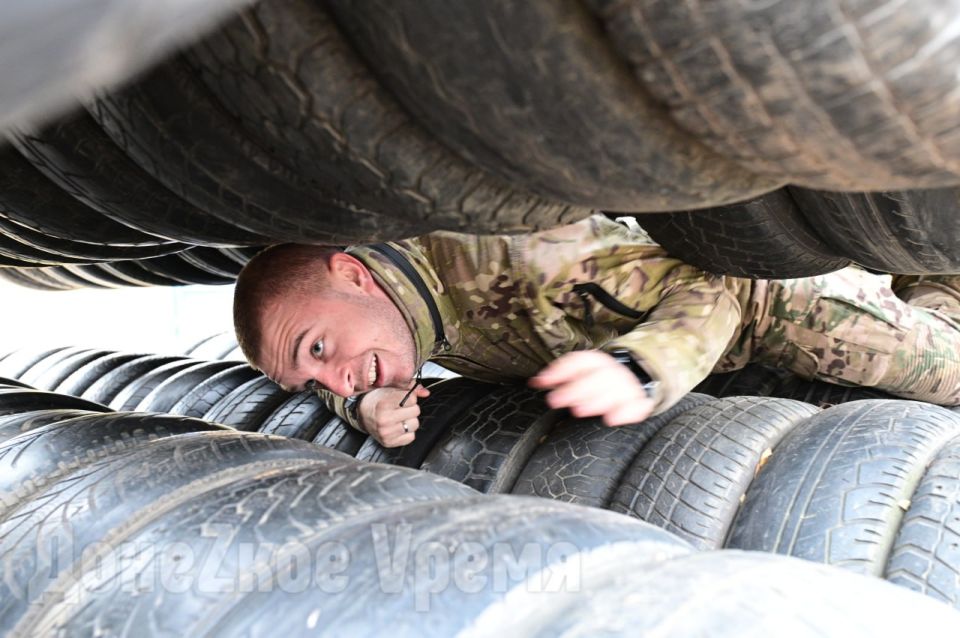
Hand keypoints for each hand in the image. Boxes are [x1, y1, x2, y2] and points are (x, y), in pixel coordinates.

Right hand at [356, 384, 430, 446]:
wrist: (362, 414)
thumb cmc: (378, 400)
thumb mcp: (391, 388)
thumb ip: (410, 388)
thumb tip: (426, 393)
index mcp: (384, 403)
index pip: (412, 399)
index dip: (410, 397)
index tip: (402, 398)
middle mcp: (384, 419)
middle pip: (416, 411)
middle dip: (411, 408)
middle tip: (400, 408)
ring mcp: (386, 433)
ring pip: (415, 424)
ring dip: (410, 420)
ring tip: (400, 417)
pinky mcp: (388, 442)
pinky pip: (411, 437)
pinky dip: (407, 431)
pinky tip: (398, 426)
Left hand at [529, 350, 655, 425]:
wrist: (631, 382)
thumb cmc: (598, 380)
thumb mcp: (580, 373)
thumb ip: (559, 377)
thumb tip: (535, 382)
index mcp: (597, 362)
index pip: (580, 361)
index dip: (560, 370)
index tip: (543, 382)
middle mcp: (614, 371)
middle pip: (597, 376)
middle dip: (575, 388)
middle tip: (556, 401)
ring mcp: (628, 386)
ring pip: (615, 390)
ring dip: (596, 400)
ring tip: (579, 411)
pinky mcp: (639, 401)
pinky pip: (637, 405)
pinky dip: (625, 413)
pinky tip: (611, 420)